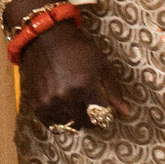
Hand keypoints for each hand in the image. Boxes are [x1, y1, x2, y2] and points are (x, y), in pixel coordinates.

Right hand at [9, 3, 128, 129]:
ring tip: (74, 104)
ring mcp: (50, 103)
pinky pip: (53, 125)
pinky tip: (62, 107)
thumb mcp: (101, 65)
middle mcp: (67, 98)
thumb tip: (127, 113)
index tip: (103, 107)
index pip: (102, 116)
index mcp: (86, 87)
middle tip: (88, 106)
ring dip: (75, 119)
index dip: (105, 113)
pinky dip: (59, 120)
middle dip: (91, 117)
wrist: (46, 37)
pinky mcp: (37, 106)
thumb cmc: (78, 49)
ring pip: (70, 125)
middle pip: (86, 123)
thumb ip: (114, 91)